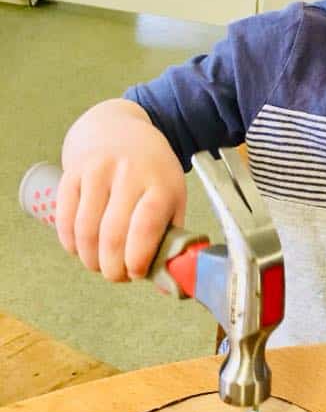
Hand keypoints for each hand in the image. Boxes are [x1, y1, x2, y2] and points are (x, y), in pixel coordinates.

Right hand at [57, 99, 185, 281]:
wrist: (118, 128)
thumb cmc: (151, 170)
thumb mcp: (173, 194)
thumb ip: (172, 236)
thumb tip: (167, 282)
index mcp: (161, 182)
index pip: (146, 226)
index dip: (138, 259)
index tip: (136, 273)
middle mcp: (129, 173)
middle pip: (113, 233)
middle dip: (113, 267)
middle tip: (117, 276)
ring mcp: (98, 170)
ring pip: (86, 229)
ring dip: (90, 259)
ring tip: (99, 265)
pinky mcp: (73, 172)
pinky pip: (66, 216)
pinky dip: (70, 242)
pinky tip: (79, 250)